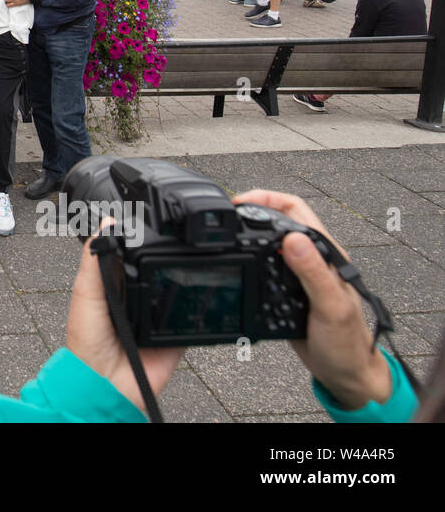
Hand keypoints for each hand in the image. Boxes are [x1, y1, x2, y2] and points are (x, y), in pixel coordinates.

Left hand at [65, 219, 183, 415]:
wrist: (106, 385)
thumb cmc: (86, 343)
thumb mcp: (85, 294)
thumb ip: (93, 261)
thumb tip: (105, 223)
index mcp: (115, 284)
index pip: (132, 254)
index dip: (142, 238)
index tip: (153, 218)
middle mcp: (139, 297)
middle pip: (160, 269)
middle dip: (169, 258)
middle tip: (182, 238)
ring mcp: (159, 316)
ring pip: (179, 289)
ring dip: (187, 279)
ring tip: (195, 261)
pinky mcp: (177, 334)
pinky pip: (194, 318)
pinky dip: (200, 308)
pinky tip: (205, 293)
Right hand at [233, 190, 392, 408]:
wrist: (345, 374)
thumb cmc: (347, 344)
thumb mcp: (331, 307)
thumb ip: (314, 272)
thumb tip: (292, 239)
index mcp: (326, 254)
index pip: (296, 210)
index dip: (267, 199)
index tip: (240, 203)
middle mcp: (312, 259)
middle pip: (278, 220)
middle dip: (252, 211)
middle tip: (227, 217)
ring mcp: (298, 274)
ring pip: (269, 242)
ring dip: (249, 234)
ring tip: (227, 235)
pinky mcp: (286, 291)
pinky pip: (264, 267)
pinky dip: (248, 261)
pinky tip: (237, 264)